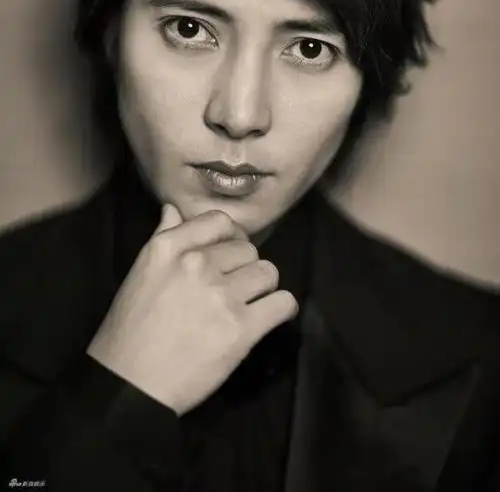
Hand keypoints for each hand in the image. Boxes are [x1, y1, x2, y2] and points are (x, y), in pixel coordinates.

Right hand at [87, 205, 297, 414]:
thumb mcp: (140, 273)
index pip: (220, 221)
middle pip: (248, 250)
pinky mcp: (242, 328)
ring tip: (247, 305)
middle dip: (243, 268)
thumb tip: (174, 209)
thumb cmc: (130, 330)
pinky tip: (267, 317)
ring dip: (261, 288)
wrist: (130, 386)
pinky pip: (283, 303)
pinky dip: (280, 309)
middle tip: (230, 290)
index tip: (227, 254)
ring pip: (268, 273)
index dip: (229, 237)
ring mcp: (221, 295)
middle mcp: (197, 264)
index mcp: (168, 248)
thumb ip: (163, 237)